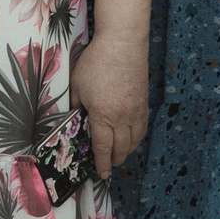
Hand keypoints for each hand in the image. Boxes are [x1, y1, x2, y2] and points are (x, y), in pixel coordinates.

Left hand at [69, 32, 149, 176]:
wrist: (122, 44)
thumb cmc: (96, 62)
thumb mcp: (77, 85)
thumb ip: (76, 106)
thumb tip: (75, 120)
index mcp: (103, 116)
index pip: (102, 148)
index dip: (101, 164)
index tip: (102, 174)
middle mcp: (122, 118)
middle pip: (121, 148)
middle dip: (114, 160)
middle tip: (108, 166)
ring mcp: (136, 111)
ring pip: (134, 141)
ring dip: (126, 151)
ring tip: (119, 155)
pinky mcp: (144, 103)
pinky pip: (142, 128)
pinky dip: (137, 138)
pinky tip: (131, 138)